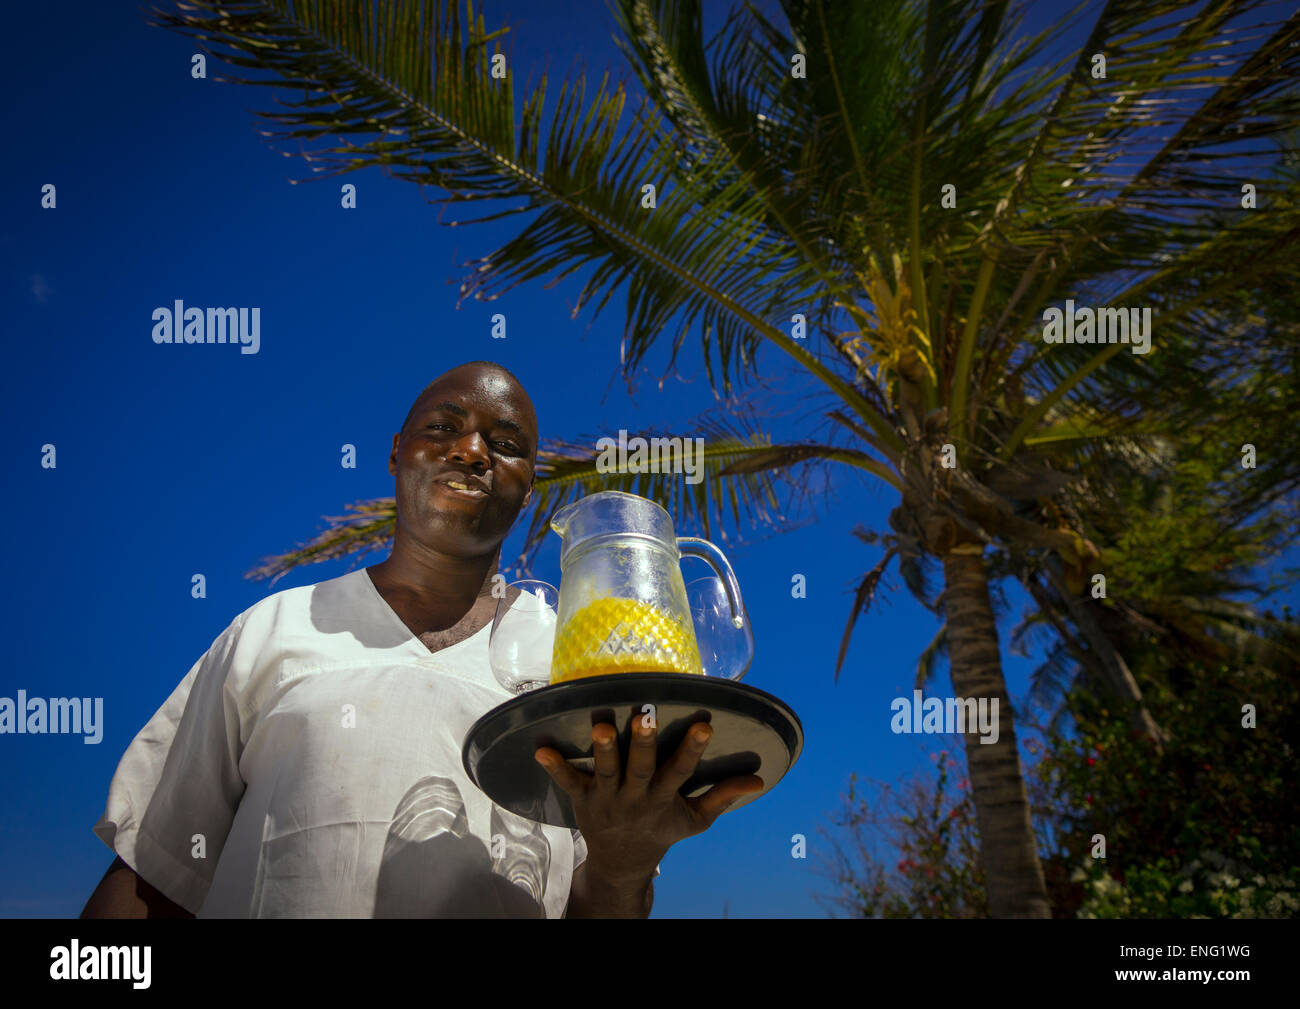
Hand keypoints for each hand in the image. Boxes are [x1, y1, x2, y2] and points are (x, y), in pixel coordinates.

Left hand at [534, 717, 763, 884]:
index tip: (705, 725)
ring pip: (606, 772)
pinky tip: (540, 749)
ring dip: (603, 750)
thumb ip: (723, 797)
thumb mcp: (695, 820)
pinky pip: (568, 782)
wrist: (622, 863)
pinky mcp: (583, 799)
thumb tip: (760, 781)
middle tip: (644, 716)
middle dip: (642, 744)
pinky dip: (555, 767)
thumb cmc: (662, 831)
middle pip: (640, 769)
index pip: (681, 772)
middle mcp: (635, 797)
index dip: (693, 750)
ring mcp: (607, 798)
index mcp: (663, 798)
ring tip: (600, 724)